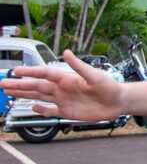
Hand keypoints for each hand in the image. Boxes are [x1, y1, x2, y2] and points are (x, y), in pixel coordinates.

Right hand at [0, 50, 124, 120]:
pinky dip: (40, 110)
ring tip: (9, 92)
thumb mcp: (94, 76)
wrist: (118, 102)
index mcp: (67, 78)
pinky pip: (50, 110)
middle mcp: (62, 88)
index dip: (30, 72)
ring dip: (24, 94)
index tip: (15, 71)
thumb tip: (67, 52)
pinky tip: (31, 106)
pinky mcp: (67, 111)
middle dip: (19, 84)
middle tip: (3, 83)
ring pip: (39, 97)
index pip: (44, 74)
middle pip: (36, 86)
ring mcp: (63, 100)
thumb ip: (79, 66)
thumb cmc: (109, 86)